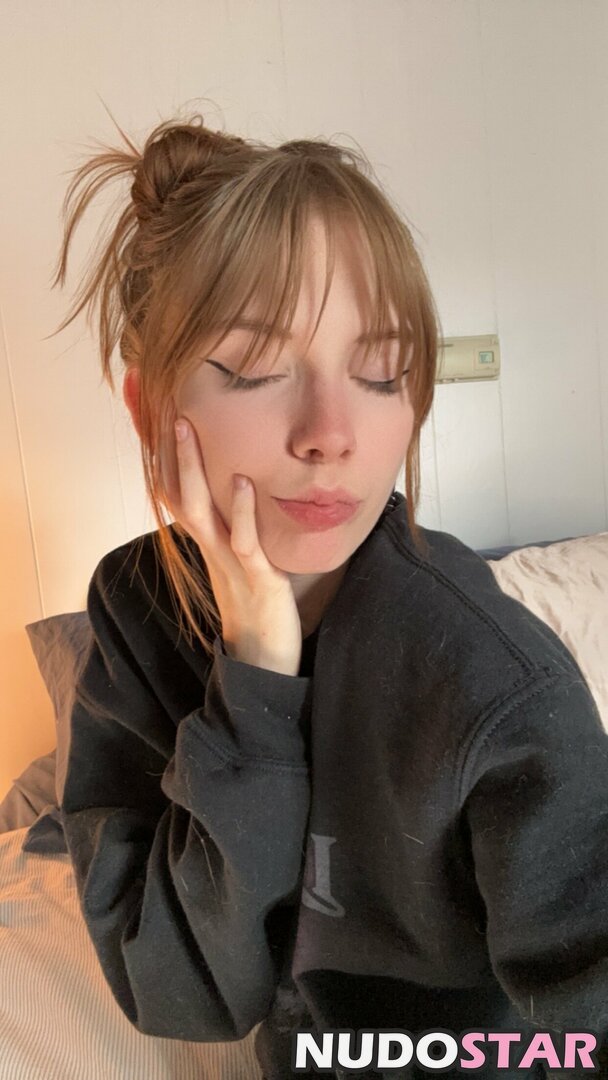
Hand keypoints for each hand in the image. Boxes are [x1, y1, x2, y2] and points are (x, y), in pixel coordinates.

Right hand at [159, 413, 301, 676]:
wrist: (266, 664)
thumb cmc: (258, 612)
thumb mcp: (243, 565)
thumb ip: (238, 533)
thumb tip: (240, 500)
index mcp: (211, 545)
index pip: (178, 495)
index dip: (166, 459)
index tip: (156, 418)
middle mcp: (214, 550)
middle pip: (182, 494)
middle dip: (172, 453)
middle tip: (164, 409)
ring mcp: (232, 564)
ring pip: (202, 512)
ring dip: (193, 470)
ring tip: (188, 428)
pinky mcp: (259, 580)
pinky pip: (245, 543)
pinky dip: (243, 512)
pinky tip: (245, 483)